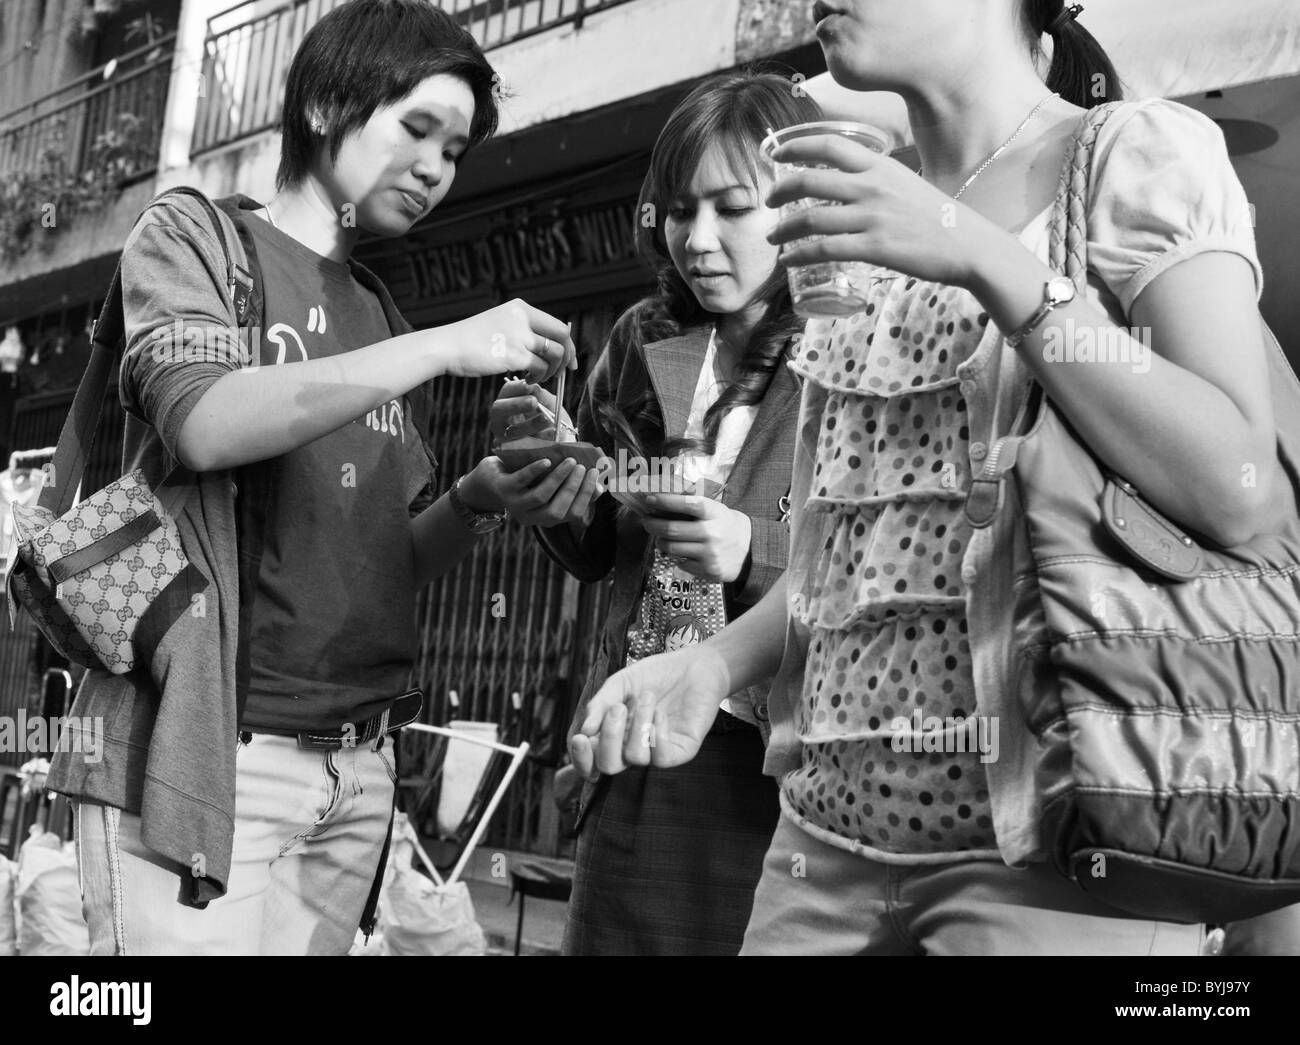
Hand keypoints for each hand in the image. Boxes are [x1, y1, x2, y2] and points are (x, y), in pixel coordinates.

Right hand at [436, 299, 576, 381]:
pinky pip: (540, 368)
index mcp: (520, 309)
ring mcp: (519, 337)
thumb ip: (521, 328)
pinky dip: (538, 377)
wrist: (446, 346)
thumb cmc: (469, 339)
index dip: (568, 344)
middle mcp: (522, 319)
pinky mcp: (514, 355)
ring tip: (538, 378)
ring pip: (554, 354)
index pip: (557, 324)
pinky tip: (527, 380)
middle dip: (568, 356)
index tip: (568, 359)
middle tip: (565, 372)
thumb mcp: (498, 323)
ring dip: (551, 371)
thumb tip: (546, 344)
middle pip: (562, 336)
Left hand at [473, 454, 603, 526]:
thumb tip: (599, 486)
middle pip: (558, 510)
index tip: (594, 474)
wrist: (491, 479)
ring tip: (570, 461)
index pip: (573, 514)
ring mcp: (516, 504)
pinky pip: (521, 482)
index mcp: (548, 518)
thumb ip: (572, 487)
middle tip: (582, 467)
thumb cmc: (528, 480)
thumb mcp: (550, 485)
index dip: (586, 496)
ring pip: (541, 497)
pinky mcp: (503, 490)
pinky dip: (535, 471)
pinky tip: (546, 461)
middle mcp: (533, 517)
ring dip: (558, 479)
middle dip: (573, 488)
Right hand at [489, 378, 576, 443]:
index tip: (529, 386)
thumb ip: (543, 398)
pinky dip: (537, 442)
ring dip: (529, 424)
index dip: (516, 387)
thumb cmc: (553, 424)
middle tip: (533, 402)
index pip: (507, 391)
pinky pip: (520, 449)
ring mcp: (502, 439)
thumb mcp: (551, 407)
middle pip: (497, 409)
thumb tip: (533, 387)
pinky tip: (551, 437)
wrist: (560, 451)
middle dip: (516, 404)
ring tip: (547, 419)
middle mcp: (501, 421)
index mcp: (510, 404)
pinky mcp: (510, 456)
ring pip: (509, 431)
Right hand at [569, 646, 730, 777]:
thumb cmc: (657, 674)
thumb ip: (600, 704)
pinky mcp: (680, 751)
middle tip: (618, 708)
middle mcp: (632, 747)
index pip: (591, 760)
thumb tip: (584, 731)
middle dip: (609, 738)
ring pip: (635, 758)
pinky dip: (659, 733)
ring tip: (648, 697)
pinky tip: (662, 713)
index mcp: (615, 734)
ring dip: (638, 724)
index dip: (581, 758)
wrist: (695, 665)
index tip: (581, 738)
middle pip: (609, 766)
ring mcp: (656, 751)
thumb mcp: (621, 683)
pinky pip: (662, 757)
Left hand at [639, 492, 751, 581]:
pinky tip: (683, 552)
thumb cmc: (727, 526)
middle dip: (652, 524)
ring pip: (671, 548)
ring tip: (661, 538)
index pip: (687, 504)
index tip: (649, 499)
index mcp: (714, 513)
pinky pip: (681, 562)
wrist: (752, 552)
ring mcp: (709, 553)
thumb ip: (693, 507)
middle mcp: (711, 532)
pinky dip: (677, 557)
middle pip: (672, 528)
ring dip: (661, 542)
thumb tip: (660, 502)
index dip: (666, 501)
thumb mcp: (717, 511)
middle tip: (646, 521)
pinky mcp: (708, 570)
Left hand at [765, 135, 1006, 289]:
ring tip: (773, 236)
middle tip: (768, 199)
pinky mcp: (874, 247)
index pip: (829, 145)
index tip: (775, 153)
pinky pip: (825, 249)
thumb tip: (848, 185)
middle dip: (780, 189)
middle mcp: (872, 187)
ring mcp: (873, 217)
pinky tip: (789, 259)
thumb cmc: (937, 217)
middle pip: (810, 179)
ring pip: (812, 218)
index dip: (796, 146)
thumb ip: (877, 180)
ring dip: (784, 228)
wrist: (969, 244)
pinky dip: (800, 254)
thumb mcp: (906, 183)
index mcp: (880, 166)